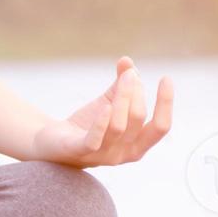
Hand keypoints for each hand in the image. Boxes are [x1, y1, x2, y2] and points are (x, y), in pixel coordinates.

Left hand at [31, 57, 173, 167]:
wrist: (52, 142)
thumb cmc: (87, 124)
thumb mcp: (108, 103)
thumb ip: (120, 85)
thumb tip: (127, 60)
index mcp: (137, 145)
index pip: (160, 127)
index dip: (165, 103)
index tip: (165, 78)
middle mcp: (123, 154)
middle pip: (137, 119)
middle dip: (136, 93)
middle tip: (129, 74)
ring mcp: (102, 156)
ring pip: (119, 126)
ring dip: (122, 98)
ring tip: (124, 77)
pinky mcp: (80, 152)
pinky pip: (94, 139)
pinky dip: (101, 123)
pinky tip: (105, 106)